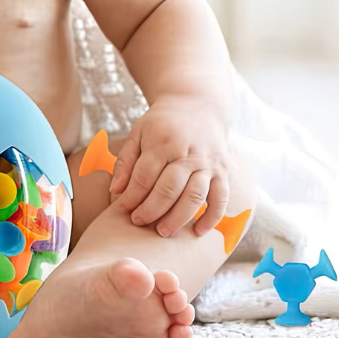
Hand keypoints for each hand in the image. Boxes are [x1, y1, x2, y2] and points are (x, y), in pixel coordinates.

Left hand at [110, 97, 229, 237]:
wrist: (196, 105)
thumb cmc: (161, 123)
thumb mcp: (137, 133)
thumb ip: (125, 161)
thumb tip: (116, 191)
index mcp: (162, 143)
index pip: (145, 176)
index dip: (133, 196)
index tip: (124, 210)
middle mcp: (187, 154)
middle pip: (169, 189)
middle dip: (152, 210)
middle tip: (139, 223)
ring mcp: (207, 164)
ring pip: (194, 197)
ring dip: (178, 218)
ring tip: (163, 232)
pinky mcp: (223, 171)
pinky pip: (220, 199)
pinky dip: (211, 218)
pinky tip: (198, 231)